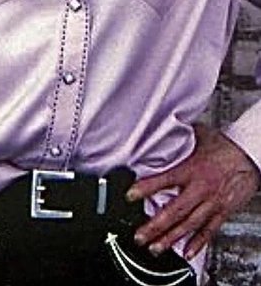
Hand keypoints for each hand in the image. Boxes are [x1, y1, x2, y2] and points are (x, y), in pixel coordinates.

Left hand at [126, 124, 259, 259]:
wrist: (250, 155)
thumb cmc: (226, 145)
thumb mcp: (199, 135)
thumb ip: (180, 136)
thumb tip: (163, 128)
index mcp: (192, 168)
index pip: (165, 179)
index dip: (146, 188)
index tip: (130, 195)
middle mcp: (201, 188)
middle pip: (175, 211)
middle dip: (155, 226)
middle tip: (140, 235)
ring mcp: (212, 202)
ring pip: (189, 225)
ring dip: (171, 239)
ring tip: (156, 248)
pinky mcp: (223, 211)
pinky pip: (209, 231)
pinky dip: (198, 244)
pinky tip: (187, 253)